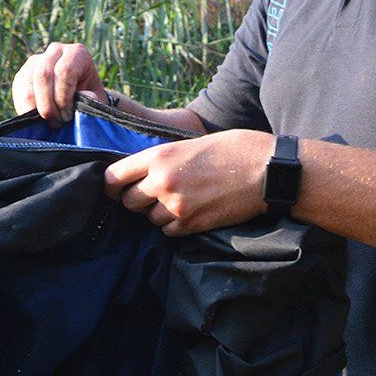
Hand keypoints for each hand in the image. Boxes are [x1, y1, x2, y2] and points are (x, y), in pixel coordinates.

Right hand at [12, 41, 106, 123]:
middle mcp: (55, 51)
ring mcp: (36, 60)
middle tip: (56, 123)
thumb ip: (94, 100)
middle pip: (43, 75)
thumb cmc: (89, 98)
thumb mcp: (98, 101)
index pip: (64, 71)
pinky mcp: (23, 74)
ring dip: (35, 108)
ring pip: (28, 83)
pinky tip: (36, 119)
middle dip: (48, 105)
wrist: (78, 96)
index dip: (63, 98)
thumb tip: (85, 97)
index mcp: (77, 53)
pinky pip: (18, 90)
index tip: (68, 117)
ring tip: (48, 122)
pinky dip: (24, 108)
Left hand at [104, 131, 270, 235]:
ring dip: (158, 213)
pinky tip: (191, 212)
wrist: (265, 171)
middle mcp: (162, 181)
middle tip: (153, 196)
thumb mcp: (189, 144)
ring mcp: (175, 205)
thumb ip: (162, 159)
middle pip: (128, 201)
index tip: (115, 190)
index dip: (111, 186)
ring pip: (149, 218)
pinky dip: (174, 225)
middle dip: (137, 200)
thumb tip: (140, 174)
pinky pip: (167, 231)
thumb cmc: (232, 150)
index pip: (114, 176)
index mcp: (159, 156)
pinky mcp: (190, 224)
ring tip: (181, 200)